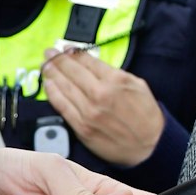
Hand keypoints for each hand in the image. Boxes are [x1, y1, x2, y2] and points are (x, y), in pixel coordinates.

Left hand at [40, 47, 167, 166]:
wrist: (150, 146)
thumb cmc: (146, 116)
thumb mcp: (137, 85)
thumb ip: (115, 73)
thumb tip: (94, 65)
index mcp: (115, 81)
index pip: (87, 61)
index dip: (73, 53)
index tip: (66, 48)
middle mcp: (100, 94)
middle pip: (72, 72)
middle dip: (58, 60)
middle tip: (49, 53)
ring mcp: (89, 112)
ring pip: (64, 87)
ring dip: (52, 74)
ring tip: (45, 66)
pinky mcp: (82, 127)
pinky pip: (62, 106)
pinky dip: (53, 94)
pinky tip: (48, 85)